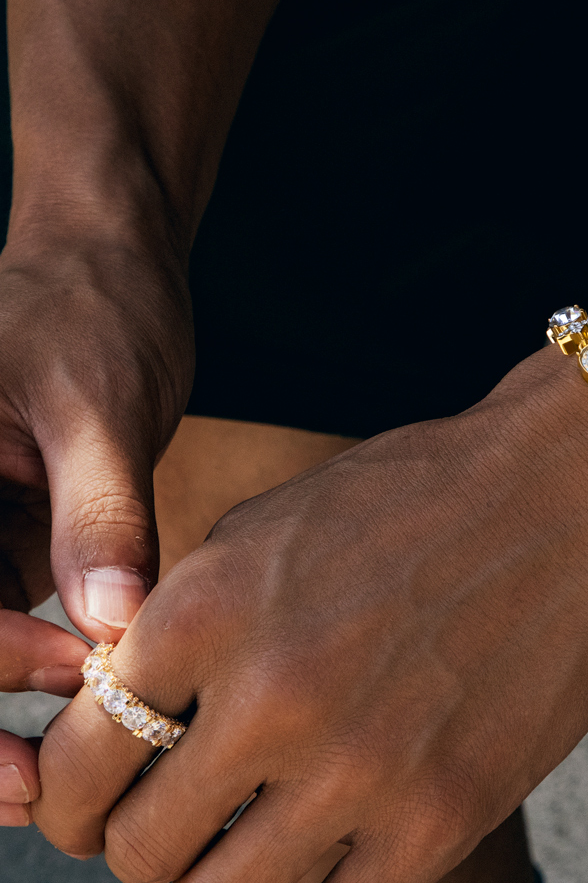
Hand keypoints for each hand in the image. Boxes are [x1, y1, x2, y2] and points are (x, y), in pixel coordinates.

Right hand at [0, 223, 193, 824]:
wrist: (117, 261)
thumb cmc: (97, 301)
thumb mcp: (97, 399)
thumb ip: (99, 510)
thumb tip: (112, 626)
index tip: (73, 669)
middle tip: (30, 785)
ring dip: (1, 698)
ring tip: (60, 767)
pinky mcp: (6, 524)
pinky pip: (1, 606)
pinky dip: (33, 654)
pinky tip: (81, 691)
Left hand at [33, 349, 587, 879]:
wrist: (567, 497)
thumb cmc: (420, 496)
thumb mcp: (276, 525)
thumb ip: (190, 621)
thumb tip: (130, 709)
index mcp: (208, 609)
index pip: (81, 760)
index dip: (77, 796)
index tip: (100, 803)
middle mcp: (270, 696)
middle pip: (141, 853)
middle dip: (146, 846)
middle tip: (183, 823)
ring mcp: (359, 767)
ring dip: (225, 874)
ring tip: (258, 832)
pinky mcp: (442, 816)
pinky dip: (321, 877)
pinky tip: (336, 831)